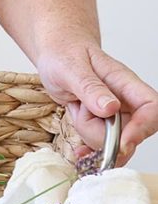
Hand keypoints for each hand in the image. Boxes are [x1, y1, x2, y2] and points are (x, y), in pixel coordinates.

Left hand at [36, 38, 157, 165]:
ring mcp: (115, 115)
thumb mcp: (70, 68)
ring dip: (90, 134)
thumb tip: (111, 108)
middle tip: (81, 114)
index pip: (151, 107)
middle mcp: (125, 101)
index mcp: (124, 82)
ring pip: (114, 143)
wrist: (55, 54)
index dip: (142, 128)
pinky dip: (90, 150)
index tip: (121, 141)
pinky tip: (79, 149)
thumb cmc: (64, 53)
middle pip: (132, 134)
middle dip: (104, 136)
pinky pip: (103, 147)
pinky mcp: (103, 125)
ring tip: (75, 108)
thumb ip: (90, 88)